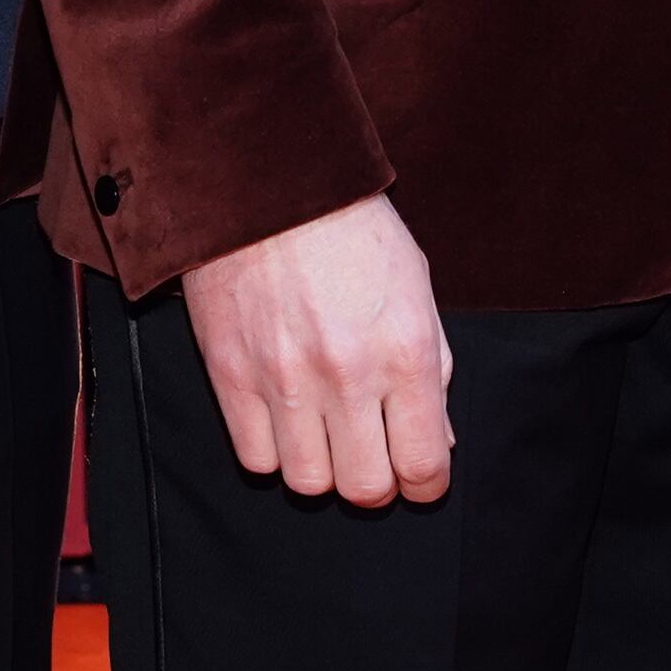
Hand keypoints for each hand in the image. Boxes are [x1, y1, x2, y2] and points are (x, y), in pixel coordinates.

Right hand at [177, 191, 453, 507]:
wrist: (267, 181)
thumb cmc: (350, 229)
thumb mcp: (416, 287)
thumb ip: (432, 368)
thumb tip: (438, 442)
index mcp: (404, 351)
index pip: (423, 466)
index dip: (426, 484)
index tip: (417, 476)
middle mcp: (347, 373)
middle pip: (365, 489)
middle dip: (376, 481)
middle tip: (371, 455)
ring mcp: (284, 377)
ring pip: (309, 483)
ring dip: (322, 468)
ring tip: (324, 433)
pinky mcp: (231, 374)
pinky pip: (256, 458)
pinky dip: (273, 451)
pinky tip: (284, 417)